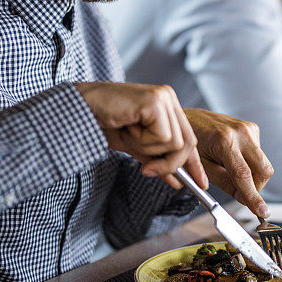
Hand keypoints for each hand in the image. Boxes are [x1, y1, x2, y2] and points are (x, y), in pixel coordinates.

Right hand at [76, 82, 206, 189]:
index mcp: (167, 106)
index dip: (194, 163)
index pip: (189, 138)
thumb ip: (157, 161)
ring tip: (128, 134)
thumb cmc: (103, 123)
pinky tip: (128, 128)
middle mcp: (169, 98)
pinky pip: (162, 137)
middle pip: (188, 143)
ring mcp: (164, 98)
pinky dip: (142, 141)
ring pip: (174, 143)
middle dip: (169, 164)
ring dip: (147, 148)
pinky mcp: (156, 101)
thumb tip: (177, 181)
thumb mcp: (135, 147)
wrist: (80, 108)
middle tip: (146, 169)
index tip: (201, 184)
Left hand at [184, 108, 273, 217]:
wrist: (191, 118)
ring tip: (229, 170)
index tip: (261, 211)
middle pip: (264, 169)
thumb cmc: (191, 143)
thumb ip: (223, 182)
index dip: (253, 196)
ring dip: (252, 175)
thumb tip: (243, 198)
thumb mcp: (201, 166)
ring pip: (263, 164)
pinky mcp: (252, 128)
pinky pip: (258, 155)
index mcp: (224, 140)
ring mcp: (248, 128)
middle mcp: (241, 132)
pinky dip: (250, 163)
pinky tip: (232, 158)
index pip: (243, 174)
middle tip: (241, 195)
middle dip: (256, 187)